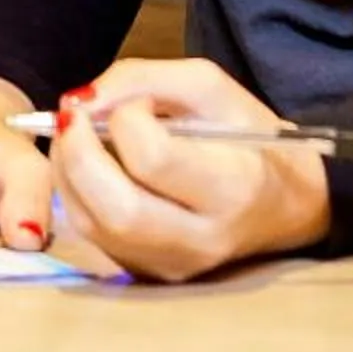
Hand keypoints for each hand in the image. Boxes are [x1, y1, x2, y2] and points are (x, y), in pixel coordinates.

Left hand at [51, 60, 331, 282]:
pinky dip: (75, 192)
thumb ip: (143, 78)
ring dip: (67, 170)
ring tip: (76, 135)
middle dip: (77, 152)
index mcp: (233, 187)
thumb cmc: (249, 138)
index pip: (154, 159)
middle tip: (73, 115)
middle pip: (117, 208)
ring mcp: (172, 264)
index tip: (140, 102)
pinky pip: (90, 234)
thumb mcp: (210, 86)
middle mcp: (201, 240)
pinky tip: (88, 165)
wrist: (285, 204)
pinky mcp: (147, 274)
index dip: (128, 118)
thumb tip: (79, 101)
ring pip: (92, 225)